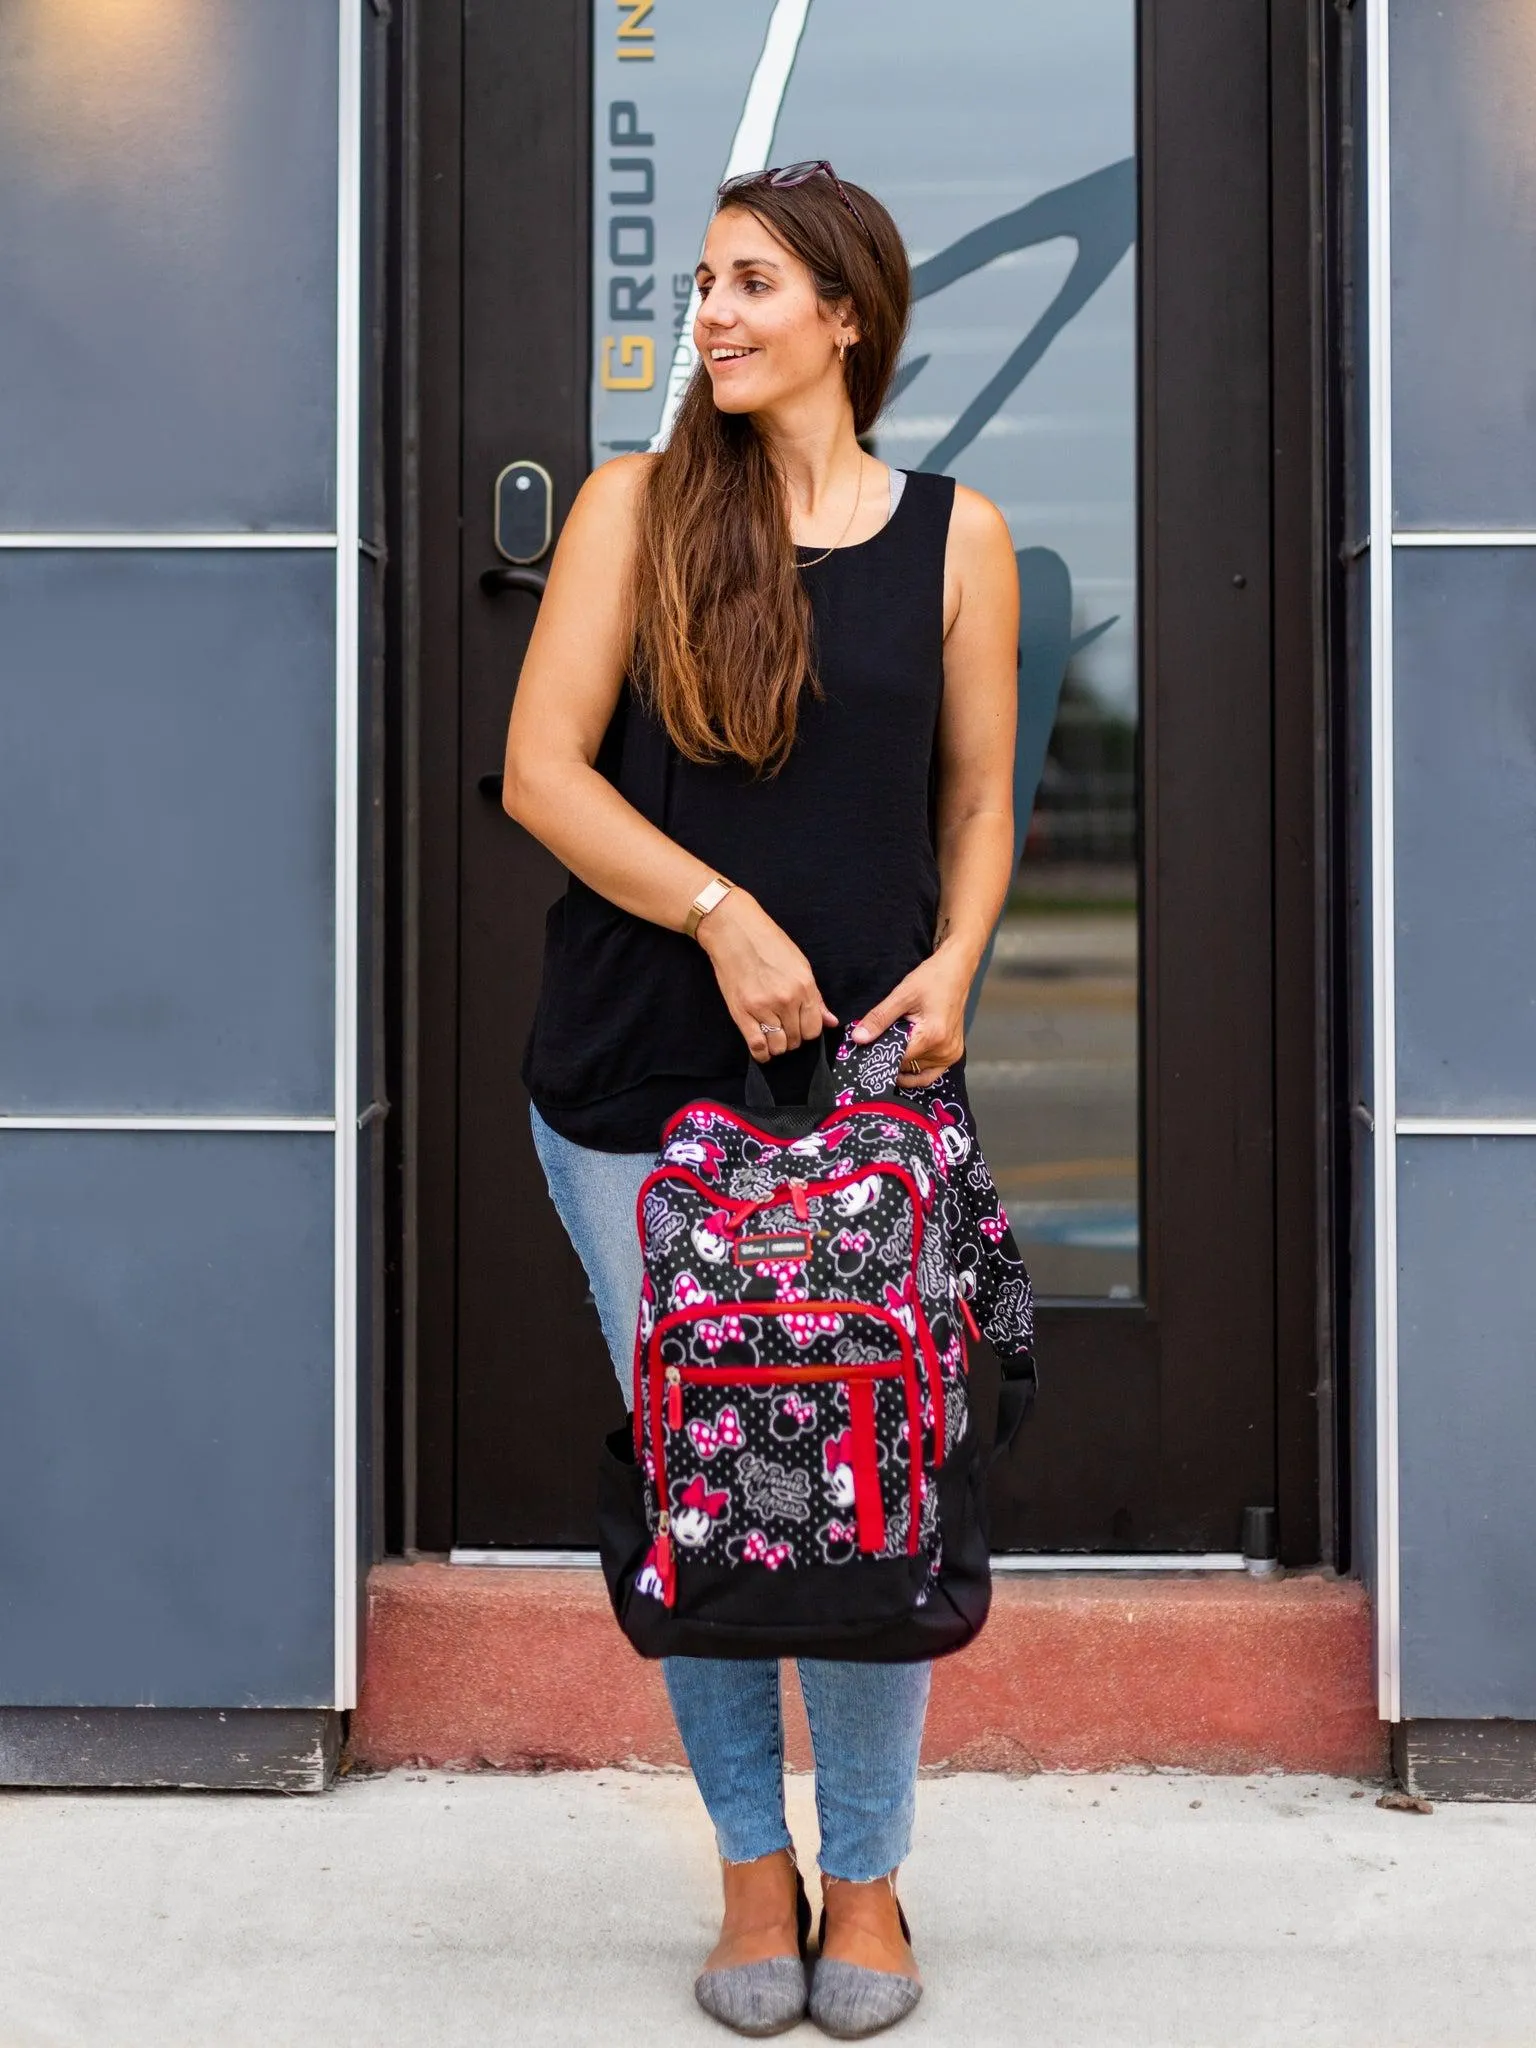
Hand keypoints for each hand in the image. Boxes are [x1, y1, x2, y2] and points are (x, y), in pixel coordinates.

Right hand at [696, 890, 837, 1062]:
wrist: (734, 931)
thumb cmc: (767, 943)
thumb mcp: (800, 964)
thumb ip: (815, 997)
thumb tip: (831, 1021)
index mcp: (804, 986)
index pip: (814, 1028)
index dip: (808, 1032)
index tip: (801, 1028)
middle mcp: (786, 1000)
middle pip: (797, 1039)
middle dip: (793, 1039)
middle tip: (785, 1029)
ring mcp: (763, 1007)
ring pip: (779, 1045)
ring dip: (778, 1046)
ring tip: (774, 1037)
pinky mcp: (742, 1012)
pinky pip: (757, 1045)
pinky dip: (762, 1053)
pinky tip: (763, 1050)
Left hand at [851, 944, 974, 1088]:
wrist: (957, 971)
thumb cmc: (932, 978)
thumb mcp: (901, 996)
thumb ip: (879, 1019)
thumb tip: (858, 1038)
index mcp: (932, 1036)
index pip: (898, 1059)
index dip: (880, 1057)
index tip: (866, 1053)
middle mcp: (944, 1050)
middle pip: (907, 1066)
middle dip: (890, 1059)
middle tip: (876, 1048)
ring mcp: (951, 1054)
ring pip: (918, 1071)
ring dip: (904, 1064)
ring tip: (891, 1049)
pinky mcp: (954, 1053)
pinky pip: (932, 1072)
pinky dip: (918, 1070)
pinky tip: (905, 1064)